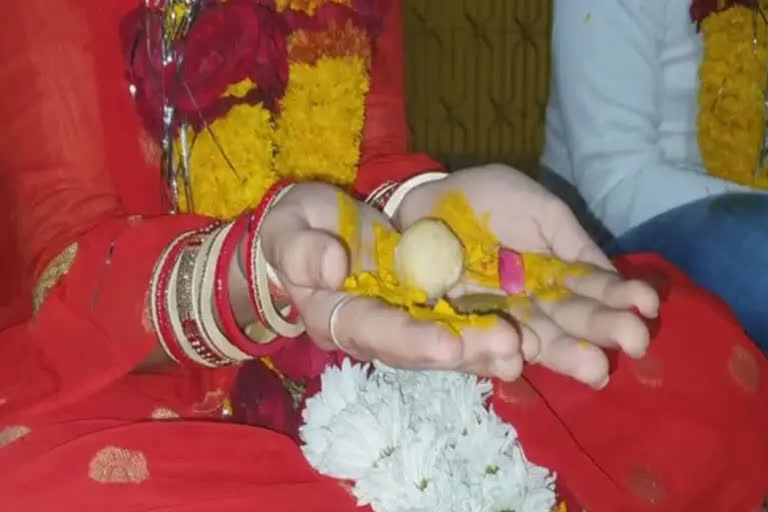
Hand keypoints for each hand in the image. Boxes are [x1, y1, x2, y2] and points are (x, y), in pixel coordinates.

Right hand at [258, 182, 528, 379]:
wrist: (316, 230)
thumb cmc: (298, 226)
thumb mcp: (287, 226)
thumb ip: (299, 247)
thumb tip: (332, 267)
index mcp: (334, 316)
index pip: (369, 331)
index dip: (408, 340)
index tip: (448, 343)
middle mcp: (372, 331)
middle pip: (416, 350)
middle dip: (462, 351)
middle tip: (508, 346)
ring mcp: (400, 323)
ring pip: (442, 346)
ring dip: (483, 349)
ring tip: (521, 348)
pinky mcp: (423, 311)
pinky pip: (456, 329)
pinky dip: (486, 336)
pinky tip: (523, 340)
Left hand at [394, 164, 659, 387]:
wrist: (423, 203)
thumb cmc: (483, 200)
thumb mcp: (539, 209)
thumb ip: (572, 241)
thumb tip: (614, 276)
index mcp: (555, 271)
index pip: (592, 289)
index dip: (619, 296)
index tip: (648, 305)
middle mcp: (534, 301)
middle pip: (570, 321)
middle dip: (602, 332)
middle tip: (634, 343)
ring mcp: (500, 316)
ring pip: (536, 340)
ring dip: (565, 355)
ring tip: (595, 368)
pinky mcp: (464, 327)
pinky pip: (485, 343)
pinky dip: (502, 356)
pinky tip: (521, 362)